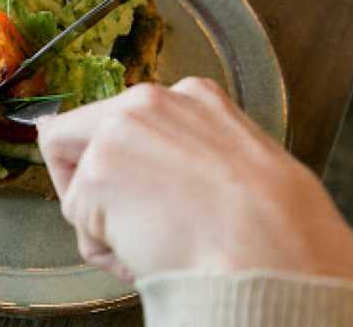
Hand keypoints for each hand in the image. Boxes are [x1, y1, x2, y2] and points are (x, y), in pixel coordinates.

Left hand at [37, 78, 352, 287]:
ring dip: (110, 226)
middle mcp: (147, 101)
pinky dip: (112, 254)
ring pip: (80, 190)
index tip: (145, 194)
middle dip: (95, 186)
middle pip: (78, 138)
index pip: (127, 123)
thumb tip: (145, 163)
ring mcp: (116, 133)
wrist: (273, 255)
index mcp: (192, 96)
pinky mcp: (95, 175)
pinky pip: (84, 231)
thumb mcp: (241, 163)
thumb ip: (187, 149)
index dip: (129, 167)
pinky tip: (153, 254)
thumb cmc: (274, 228)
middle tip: (143, 220)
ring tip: (163, 242)